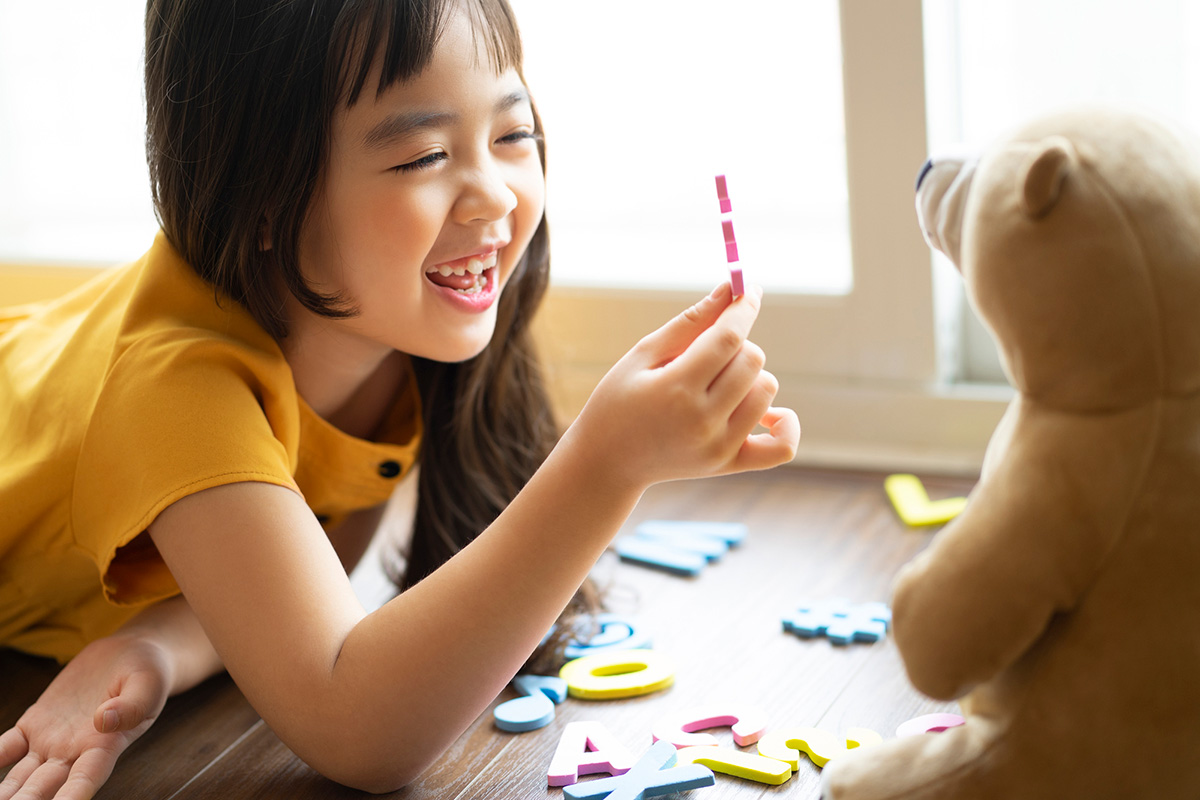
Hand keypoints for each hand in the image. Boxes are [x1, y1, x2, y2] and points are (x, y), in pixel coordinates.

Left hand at [0, 634, 169, 799]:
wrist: (128, 655)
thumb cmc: (147, 673)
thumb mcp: (148, 684)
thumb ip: (131, 704)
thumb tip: (103, 720)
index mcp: (106, 745)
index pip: (85, 778)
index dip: (71, 797)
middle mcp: (75, 751)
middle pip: (45, 787)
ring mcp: (51, 741)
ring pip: (21, 777)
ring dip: (6, 794)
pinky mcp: (35, 724)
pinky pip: (6, 748)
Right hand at [573, 282, 799, 488]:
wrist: (607, 461)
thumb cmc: (618, 401)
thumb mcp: (643, 355)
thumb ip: (690, 323)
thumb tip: (730, 290)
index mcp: (675, 390)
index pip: (728, 338)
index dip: (743, 308)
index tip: (747, 290)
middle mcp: (702, 422)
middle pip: (752, 360)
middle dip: (736, 344)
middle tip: (706, 352)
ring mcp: (719, 448)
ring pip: (767, 390)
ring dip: (749, 377)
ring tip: (717, 383)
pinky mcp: (729, 465)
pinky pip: (781, 447)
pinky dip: (784, 423)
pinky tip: (766, 412)